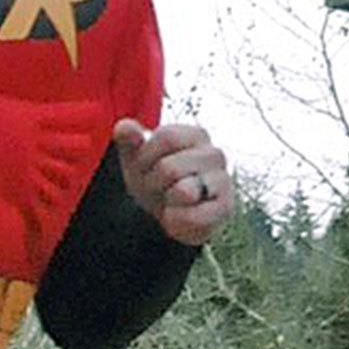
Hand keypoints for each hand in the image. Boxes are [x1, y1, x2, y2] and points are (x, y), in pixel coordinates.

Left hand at [113, 119, 234, 246]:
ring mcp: (222, 180)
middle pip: (170, 168)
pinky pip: (193, 216)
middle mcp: (214, 154)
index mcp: (194, 135)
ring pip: (184, 191)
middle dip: (152, 184)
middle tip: (156, 189)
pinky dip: (175, 221)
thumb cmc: (153, 180)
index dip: (146, 157)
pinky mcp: (225, 208)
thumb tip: (123, 126)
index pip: (166, 137)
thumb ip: (129, 141)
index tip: (144, 168)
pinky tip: (175, 216)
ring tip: (168, 201)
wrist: (166, 215)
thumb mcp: (135, 160)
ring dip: (165, 201)